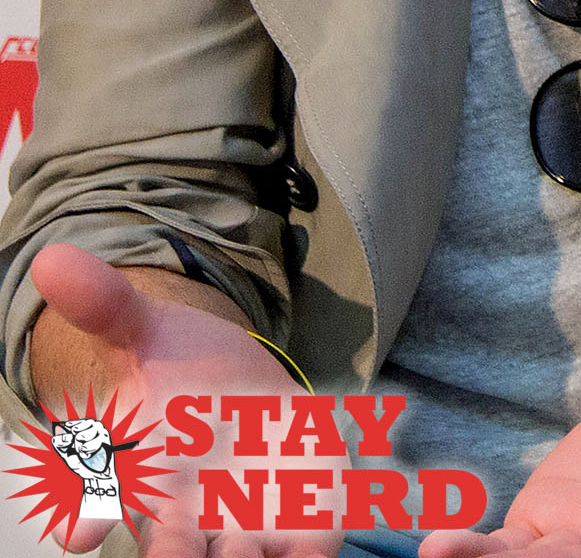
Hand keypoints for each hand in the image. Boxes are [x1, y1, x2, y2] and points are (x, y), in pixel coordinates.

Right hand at [28, 244, 336, 557]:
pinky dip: (314, 553)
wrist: (240, 383)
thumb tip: (51, 259)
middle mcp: (188, 513)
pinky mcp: (307, 517)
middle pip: (175, 553)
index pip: (106, 500)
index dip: (93, 515)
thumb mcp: (144, 330)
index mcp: (142, 470)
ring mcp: (247, 521)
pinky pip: (310, 549)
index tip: (81, 535)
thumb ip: (106, 306)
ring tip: (260, 557)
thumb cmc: (177, 369)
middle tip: (196, 554)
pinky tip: (321, 552)